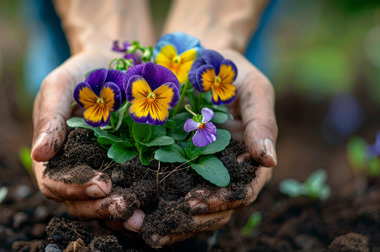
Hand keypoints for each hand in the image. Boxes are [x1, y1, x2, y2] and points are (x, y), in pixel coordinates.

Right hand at [31, 51, 143, 231]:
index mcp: (52, 156)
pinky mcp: (124, 168)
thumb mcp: (60, 88)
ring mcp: (100, 172)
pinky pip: (126, 191)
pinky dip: (136, 202)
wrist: (114, 63)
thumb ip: (50, 119)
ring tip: (139, 218)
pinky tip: (152, 207)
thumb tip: (39, 154)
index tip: (100, 186)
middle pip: (79, 202)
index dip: (74, 190)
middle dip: (100, 209)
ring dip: (119, 216)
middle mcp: (74, 170)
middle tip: (125, 208)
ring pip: (102, 204)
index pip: (54, 184)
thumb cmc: (82, 74)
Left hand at [145, 49, 277, 246]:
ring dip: (176, 222)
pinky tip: (142, 212)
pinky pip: (172, 189)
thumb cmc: (233, 72)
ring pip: (195, 207)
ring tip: (152, 232)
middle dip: (195, 220)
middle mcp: (227, 169)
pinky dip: (160, 205)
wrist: (202, 57)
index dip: (222, 201)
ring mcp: (202, 168)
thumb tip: (270, 160)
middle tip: (168, 226)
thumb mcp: (254, 89)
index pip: (242, 190)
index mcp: (249, 157)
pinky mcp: (178, 162)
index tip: (197, 203)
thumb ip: (262, 123)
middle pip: (218, 208)